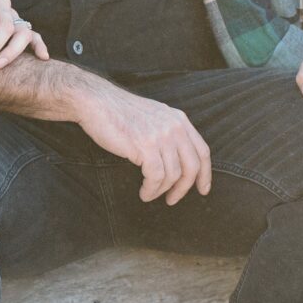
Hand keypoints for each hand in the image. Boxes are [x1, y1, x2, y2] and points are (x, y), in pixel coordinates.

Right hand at [72, 85, 209, 203]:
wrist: (97, 102)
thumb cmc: (120, 112)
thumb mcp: (154, 116)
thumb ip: (169, 132)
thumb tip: (177, 159)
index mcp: (179, 120)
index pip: (203, 151)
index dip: (205, 174)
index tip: (202, 189)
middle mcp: (174, 128)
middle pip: (192, 166)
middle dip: (184, 188)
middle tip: (173, 200)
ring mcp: (161, 136)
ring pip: (173, 175)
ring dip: (162, 191)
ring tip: (150, 195)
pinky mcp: (146, 146)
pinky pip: (156, 177)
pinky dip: (151, 189)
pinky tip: (144, 192)